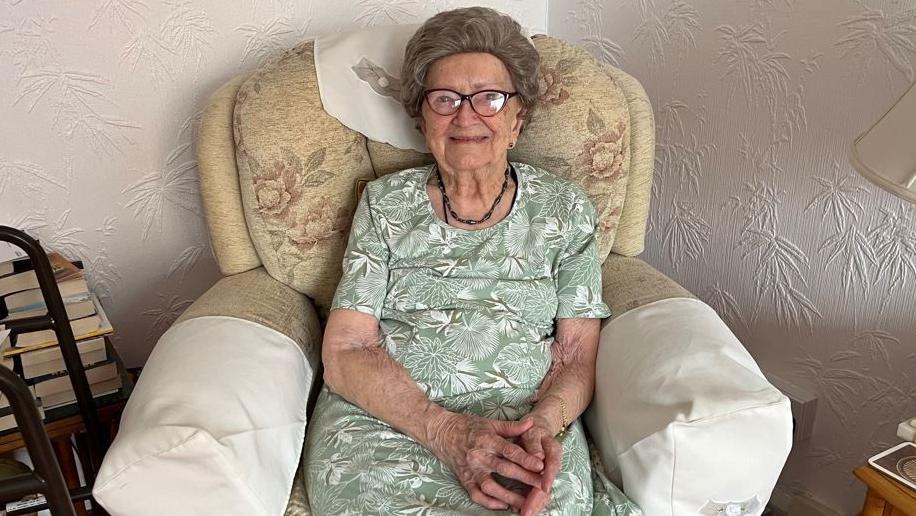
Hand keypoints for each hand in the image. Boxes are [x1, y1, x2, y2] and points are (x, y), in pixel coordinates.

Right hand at [426, 412, 545, 510]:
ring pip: (491, 487)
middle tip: (541, 485)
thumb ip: (511, 426)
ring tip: (525, 503)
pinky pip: (477, 495)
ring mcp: (471, 470)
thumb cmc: (467, 426)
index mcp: (487, 440)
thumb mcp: (489, 423)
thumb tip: (531, 423)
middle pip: (504, 469)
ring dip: (508, 496)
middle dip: (525, 478)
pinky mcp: (464, 479)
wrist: (441, 432)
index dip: (525, 458)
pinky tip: (503, 505)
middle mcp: (479, 456)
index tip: (541, 465)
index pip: (509, 451)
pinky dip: (490, 502)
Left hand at [518, 415, 562, 515]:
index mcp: (553, 451)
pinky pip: (537, 492)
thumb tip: (539, 457)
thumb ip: (534, 444)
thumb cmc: (532, 429)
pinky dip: (532, 501)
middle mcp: (552, 464)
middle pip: (548, 484)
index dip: (548, 477)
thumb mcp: (532, 431)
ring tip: (526, 514)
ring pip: (544, 491)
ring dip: (535, 504)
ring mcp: (547, 473)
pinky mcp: (540, 478)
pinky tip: (523, 509)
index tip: (543, 488)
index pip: (552, 465)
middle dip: (538, 499)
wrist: (538, 427)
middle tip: (528, 511)